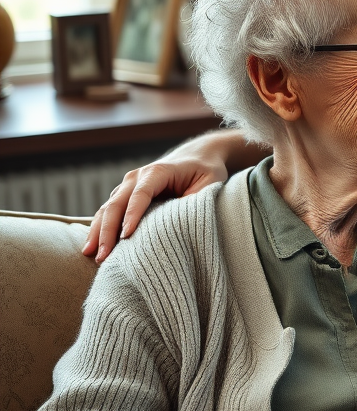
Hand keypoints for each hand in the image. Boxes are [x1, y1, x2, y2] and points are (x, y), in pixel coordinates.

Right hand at [83, 130, 261, 262]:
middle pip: (117, 203)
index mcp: (158, 171)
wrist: (198, 155)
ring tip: (91, 254)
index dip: (133, 215)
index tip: (127, 237)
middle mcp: (138, 176)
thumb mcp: (210, 183)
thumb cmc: (207, 170)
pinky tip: (94, 246)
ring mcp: (129, 185)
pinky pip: (110, 211)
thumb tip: (181, 223)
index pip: (141, 194)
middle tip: (102, 255)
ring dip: (99, 231)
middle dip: (107, 230)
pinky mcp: (127, 194)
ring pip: (108, 208)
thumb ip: (197, 200)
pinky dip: (101, 227)